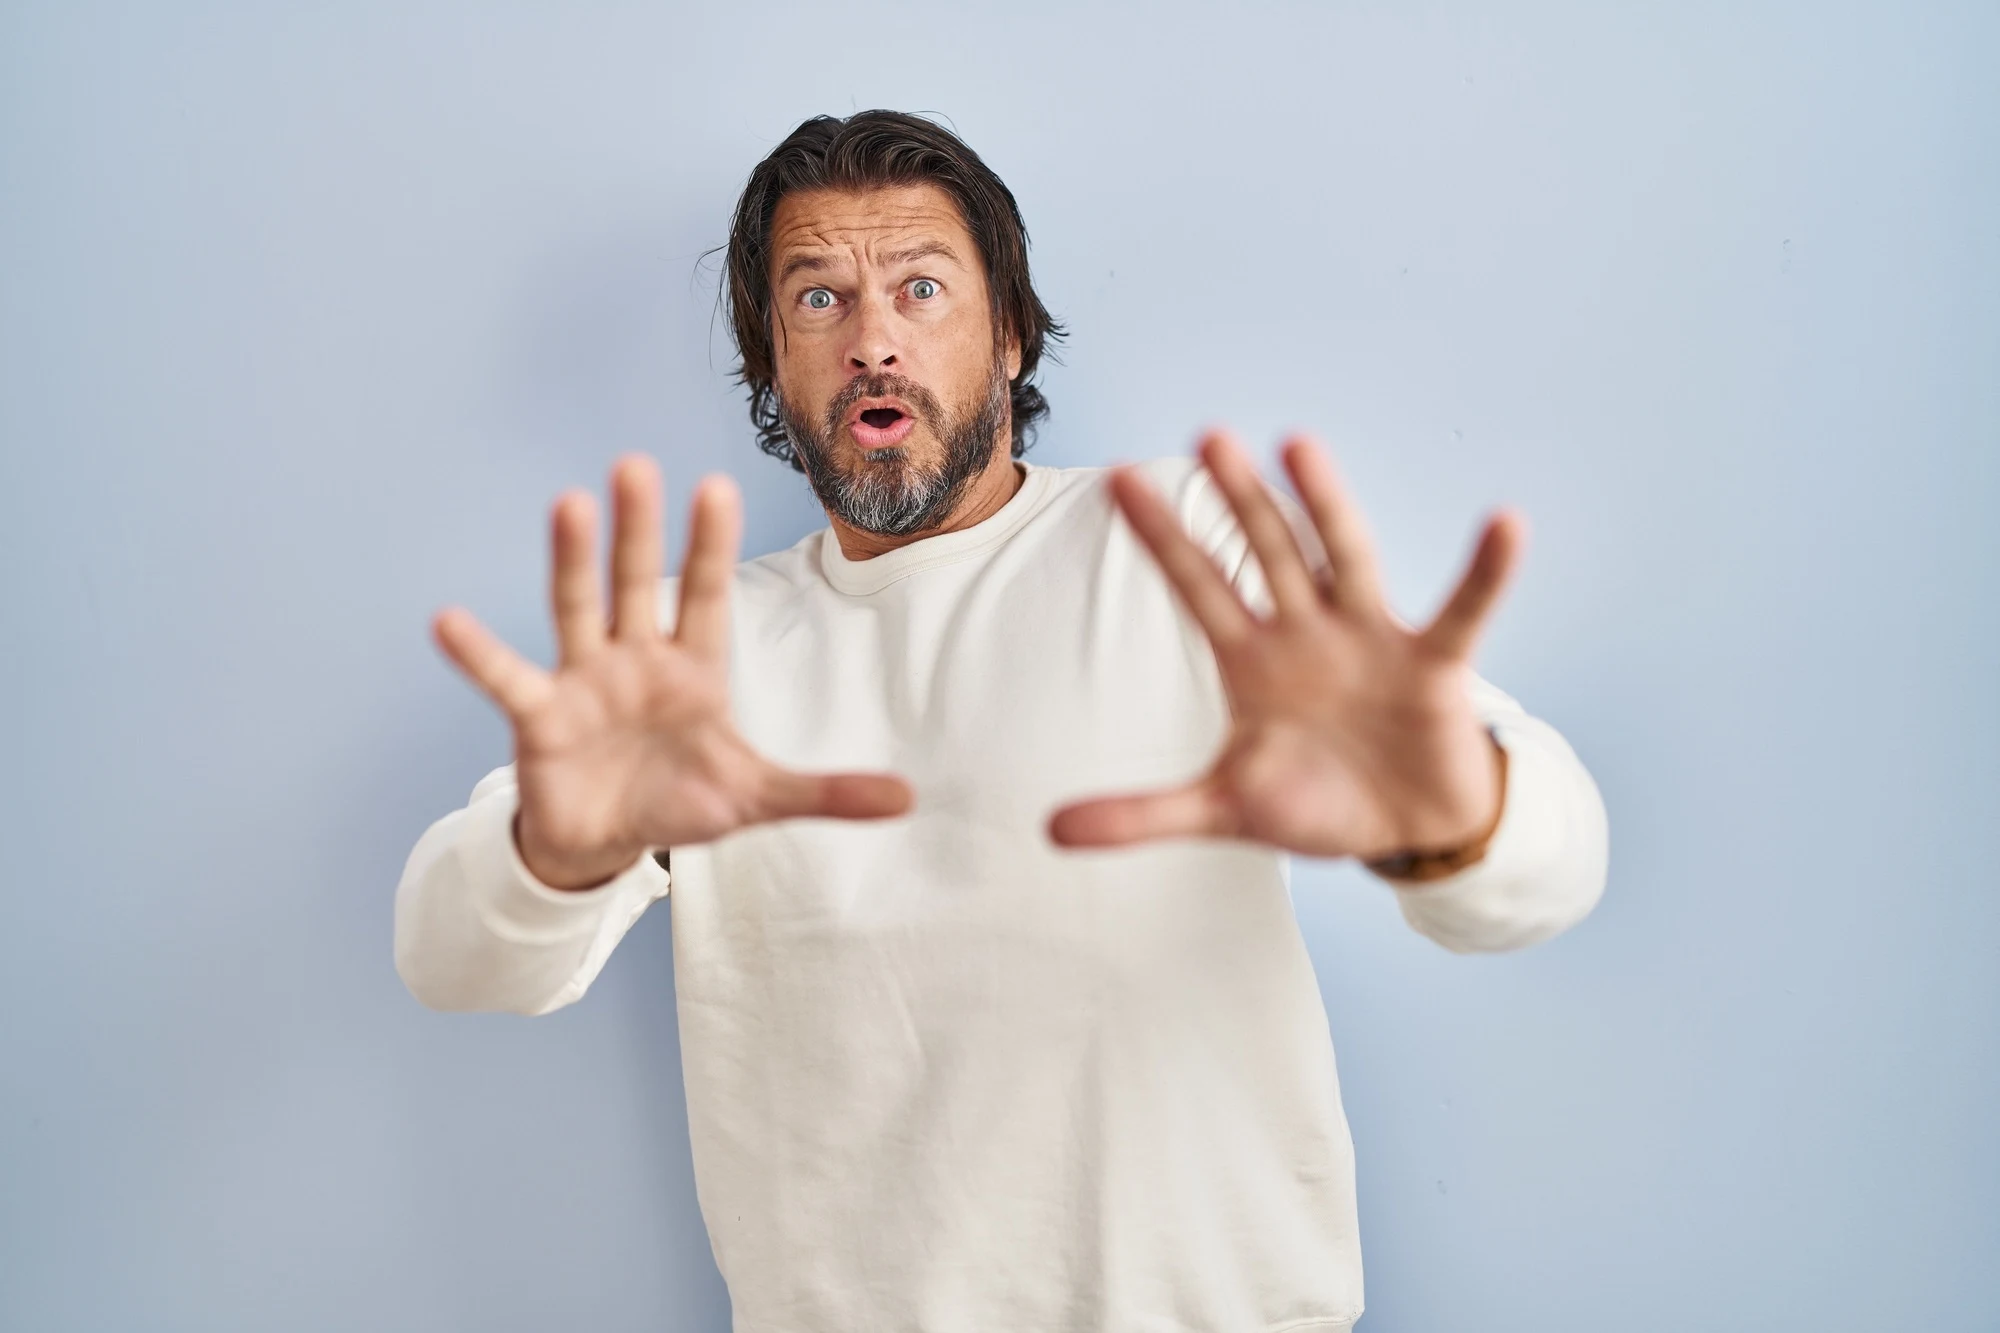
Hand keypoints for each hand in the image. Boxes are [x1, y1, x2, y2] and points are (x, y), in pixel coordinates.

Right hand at [432, 454, 912, 889]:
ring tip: (566, 502)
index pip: (704, 596)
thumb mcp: (757, 798)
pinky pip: (506, 679)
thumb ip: (827, 792)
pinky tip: (448, 621)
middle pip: (636, 583)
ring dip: (571, 561)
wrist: (607, 843)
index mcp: (691, 668)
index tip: (715, 486)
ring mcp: (583, 681)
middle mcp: (634, 658)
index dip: (709, 547)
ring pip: (576, 609)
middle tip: (634, 464)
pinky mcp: (538, 718)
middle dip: (637, 529)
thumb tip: (908, 796)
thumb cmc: (681, 803)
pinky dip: (478, 655)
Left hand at [1048, 431, 1521, 864]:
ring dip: (1324, 505)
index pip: (1198, 585)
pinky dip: (1485, 572)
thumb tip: (1051, 832)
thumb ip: (1144, 814)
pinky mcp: (1435, 666)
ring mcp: (1371, 640)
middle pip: (1266, 552)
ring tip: (1298, 444)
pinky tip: (1504, 524)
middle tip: (1206, 437)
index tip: (1118, 478)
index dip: (1163, 537)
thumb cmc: (1315, 803)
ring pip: (1345, 558)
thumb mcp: (1224, 810)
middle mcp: (1308, 632)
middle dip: (1238, 499)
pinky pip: (1465, 611)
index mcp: (1252, 659)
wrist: (1403, 832)